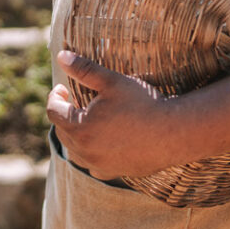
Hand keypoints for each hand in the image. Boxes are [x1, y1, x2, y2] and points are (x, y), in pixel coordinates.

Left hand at [47, 51, 186, 180]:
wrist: (176, 131)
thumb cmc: (143, 104)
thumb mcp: (111, 81)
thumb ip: (84, 69)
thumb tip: (61, 56)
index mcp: (79, 128)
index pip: (53, 111)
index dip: (56, 97)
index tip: (64, 88)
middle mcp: (85, 151)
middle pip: (62, 132)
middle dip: (65, 115)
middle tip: (75, 102)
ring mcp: (100, 165)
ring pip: (76, 152)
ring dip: (76, 136)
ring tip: (87, 121)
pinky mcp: (116, 173)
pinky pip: (94, 166)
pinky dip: (93, 154)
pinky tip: (102, 143)